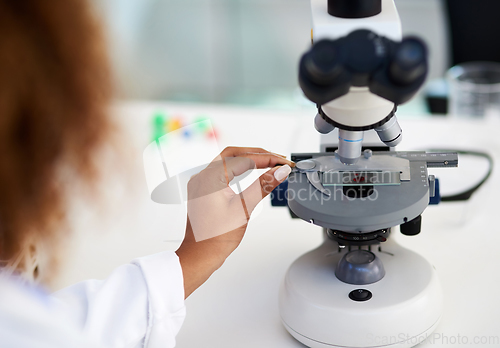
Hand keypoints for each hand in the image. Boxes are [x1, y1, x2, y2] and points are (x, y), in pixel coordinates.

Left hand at [175, 147, 293, 297]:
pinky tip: (249, 170)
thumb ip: (263, 186)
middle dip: (258, 154)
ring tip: (268, 163)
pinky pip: (221, 170)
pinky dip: (238, 168)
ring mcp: (201, 182)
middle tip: (279, 159)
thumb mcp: (244, 208)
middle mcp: (202, 176)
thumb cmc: (216, 237)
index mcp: (210, 178)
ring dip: (248, 159)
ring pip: (227, 160)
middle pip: (234, 153)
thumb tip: (280, 171)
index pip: (244, 159)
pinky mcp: (202, 189)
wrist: (200, 255)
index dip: (268, 159)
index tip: (284, 163)